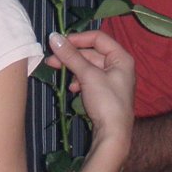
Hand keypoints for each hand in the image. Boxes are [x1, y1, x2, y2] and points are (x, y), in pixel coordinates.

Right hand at [45, 30, 135, 151]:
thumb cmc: (106, 101)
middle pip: (91, 52)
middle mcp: (119, 65)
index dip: (78, 38)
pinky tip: (72, 88)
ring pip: (88, 66)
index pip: (98, 38)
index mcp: (121, 57)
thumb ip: (71, 55)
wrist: (113, 134)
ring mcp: (112, 79)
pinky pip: (89, 79)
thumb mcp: (88, 75)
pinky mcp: (105, 92)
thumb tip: (54, 37)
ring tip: (56, 70)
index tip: (60, 42)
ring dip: (72, 67)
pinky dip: (79, 80)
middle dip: (71, 55)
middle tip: (51, 58)